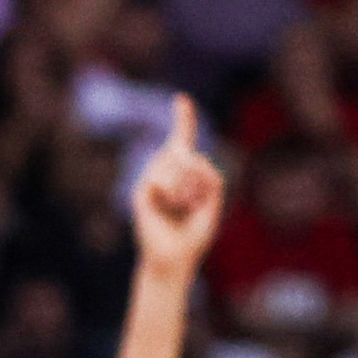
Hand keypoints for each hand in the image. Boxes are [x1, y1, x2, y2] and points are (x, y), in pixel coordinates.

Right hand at [132, 97, 223, 273]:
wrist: (175, 258)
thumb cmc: (194, 232)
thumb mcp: (214, 198)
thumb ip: (209, 174)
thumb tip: (185, 158)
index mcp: (183, 172)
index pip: (182, 139)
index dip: (183, 119)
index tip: (181, 99)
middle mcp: (164, 171)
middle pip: (184, 150)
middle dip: (198, 174)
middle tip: (197, 201)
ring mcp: (151, 180)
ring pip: (176, 165)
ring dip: (188, 188)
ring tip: (184, 208)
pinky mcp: (142, 192)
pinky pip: (163, 180)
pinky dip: (174, 196)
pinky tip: (171, 209)